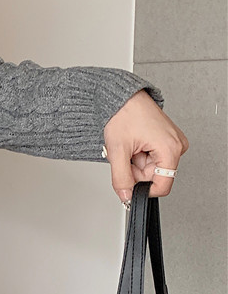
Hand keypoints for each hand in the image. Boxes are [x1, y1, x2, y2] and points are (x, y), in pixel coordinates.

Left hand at [103, 89, 188, 204]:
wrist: (122, 97)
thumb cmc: (124, 114)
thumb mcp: (118, 151)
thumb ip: (121, 178)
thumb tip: (126, 196)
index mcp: (170, 149)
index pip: (162, 186)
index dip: (143, 190)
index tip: (129, 187)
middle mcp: (176, 145)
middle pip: (154, 177)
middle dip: (135, 171)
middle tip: (125, 155)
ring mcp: (172, 142)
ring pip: (150, 168)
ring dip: (135, 163)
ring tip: (129, 147)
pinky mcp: (165, 140)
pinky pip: (151, 158)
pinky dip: (138, 156)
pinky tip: (133, 144)